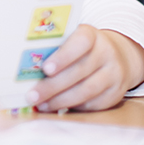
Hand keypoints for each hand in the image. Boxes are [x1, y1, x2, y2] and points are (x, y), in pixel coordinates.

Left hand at [26, 25, 143, 111]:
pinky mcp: (116, 93)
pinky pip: (94, 103)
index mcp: (92, 35)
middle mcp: (106, 52)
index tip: (45, 69)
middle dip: (53, 86)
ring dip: (61, 100)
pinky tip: (58, 109)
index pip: (81, 42)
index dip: (63, 56)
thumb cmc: (81, 50)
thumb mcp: (72, 41)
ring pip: (87, 90)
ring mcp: (114, 73)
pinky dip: (74, 107)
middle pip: (80, 71)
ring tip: (42, 105)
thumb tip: (25, 68)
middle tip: (32, 95)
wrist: (118, 57)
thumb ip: (54, 49)